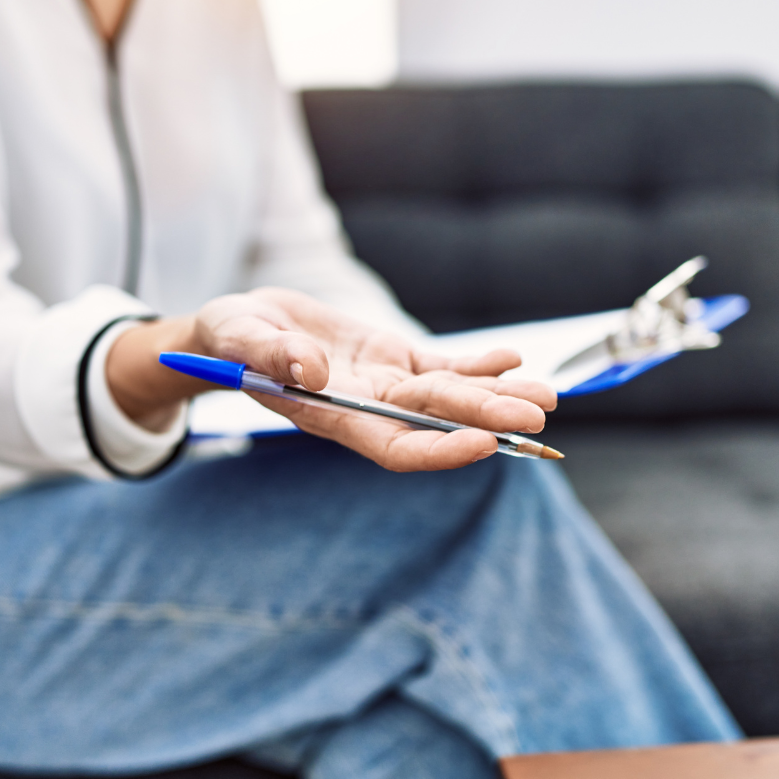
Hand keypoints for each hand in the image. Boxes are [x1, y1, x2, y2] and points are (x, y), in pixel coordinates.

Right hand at [107, 288, 556, 471]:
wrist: (243, 327)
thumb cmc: (231, 339)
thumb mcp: (240, 337)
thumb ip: (271, 354)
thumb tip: (310, 368)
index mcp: (332, 416)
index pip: (396, 448)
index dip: (441, 451)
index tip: (485, 443)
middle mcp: (367, 407)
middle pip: (435, 420)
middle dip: (487, 417)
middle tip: (536, 414)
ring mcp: (385, 385)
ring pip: (450, 396)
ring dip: (497, 395)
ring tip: (546, 394)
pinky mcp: (394, 360)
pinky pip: (442, 365)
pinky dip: (477, 363)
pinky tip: (511, 357)